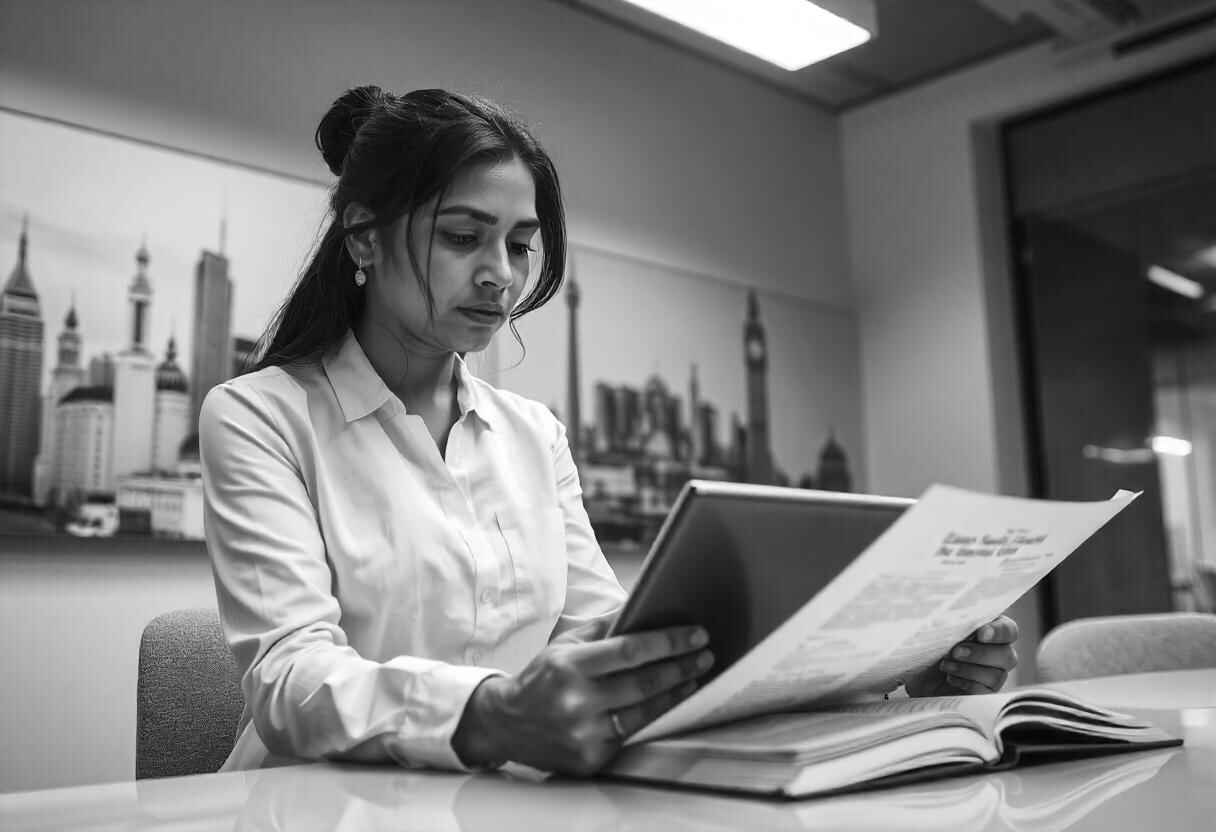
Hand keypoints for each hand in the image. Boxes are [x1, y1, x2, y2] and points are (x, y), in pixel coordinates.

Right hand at [452, 626, 713, 775]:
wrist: (507, 723)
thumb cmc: (542, 677)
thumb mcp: (564, 645)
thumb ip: (603, 630)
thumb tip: (643, 610)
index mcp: (570, 666)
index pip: (631, 651)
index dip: (669, 642)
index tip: (696, 634)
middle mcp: (577, 701)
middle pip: (645, 682)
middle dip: (681, 666)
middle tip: (705, 654)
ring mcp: (584, 733)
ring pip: (644, 712)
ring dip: (675, 693)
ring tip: (694, 677)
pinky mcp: (589, 758)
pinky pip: (631, 736)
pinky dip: (651, 718)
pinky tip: (667, 703)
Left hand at [905, 615, 1018, 696]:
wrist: (917, 674)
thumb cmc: (929, 646)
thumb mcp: (934, 631)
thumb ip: (947, 622)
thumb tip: (946, 617)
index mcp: (990, 630)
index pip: (1008, 630)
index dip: (998, 631)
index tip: (981, 634)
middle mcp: (997, 653)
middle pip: (1007, 655)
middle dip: (981, 654)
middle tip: (956, 651)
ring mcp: (993, 675)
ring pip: (997, 675)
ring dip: (969, 670)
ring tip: (945, 665)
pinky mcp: (983, 694)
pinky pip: (984, 692)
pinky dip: (967, 684)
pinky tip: (950, 678)